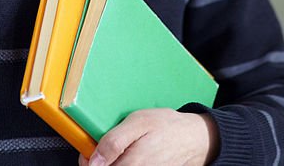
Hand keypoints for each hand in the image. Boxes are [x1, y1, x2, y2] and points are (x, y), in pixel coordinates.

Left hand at [77, 108, 217, 165]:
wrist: (195, 139)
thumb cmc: (168, 127)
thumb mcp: (138, 122)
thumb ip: (113, 141)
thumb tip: (93, 161)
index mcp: (131, 165)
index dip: (88, 162)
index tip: (89, 152)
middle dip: (102, 163)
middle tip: (104, 150)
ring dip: (115, 163)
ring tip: (122, 152)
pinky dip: (126, 164)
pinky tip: (131, 157)